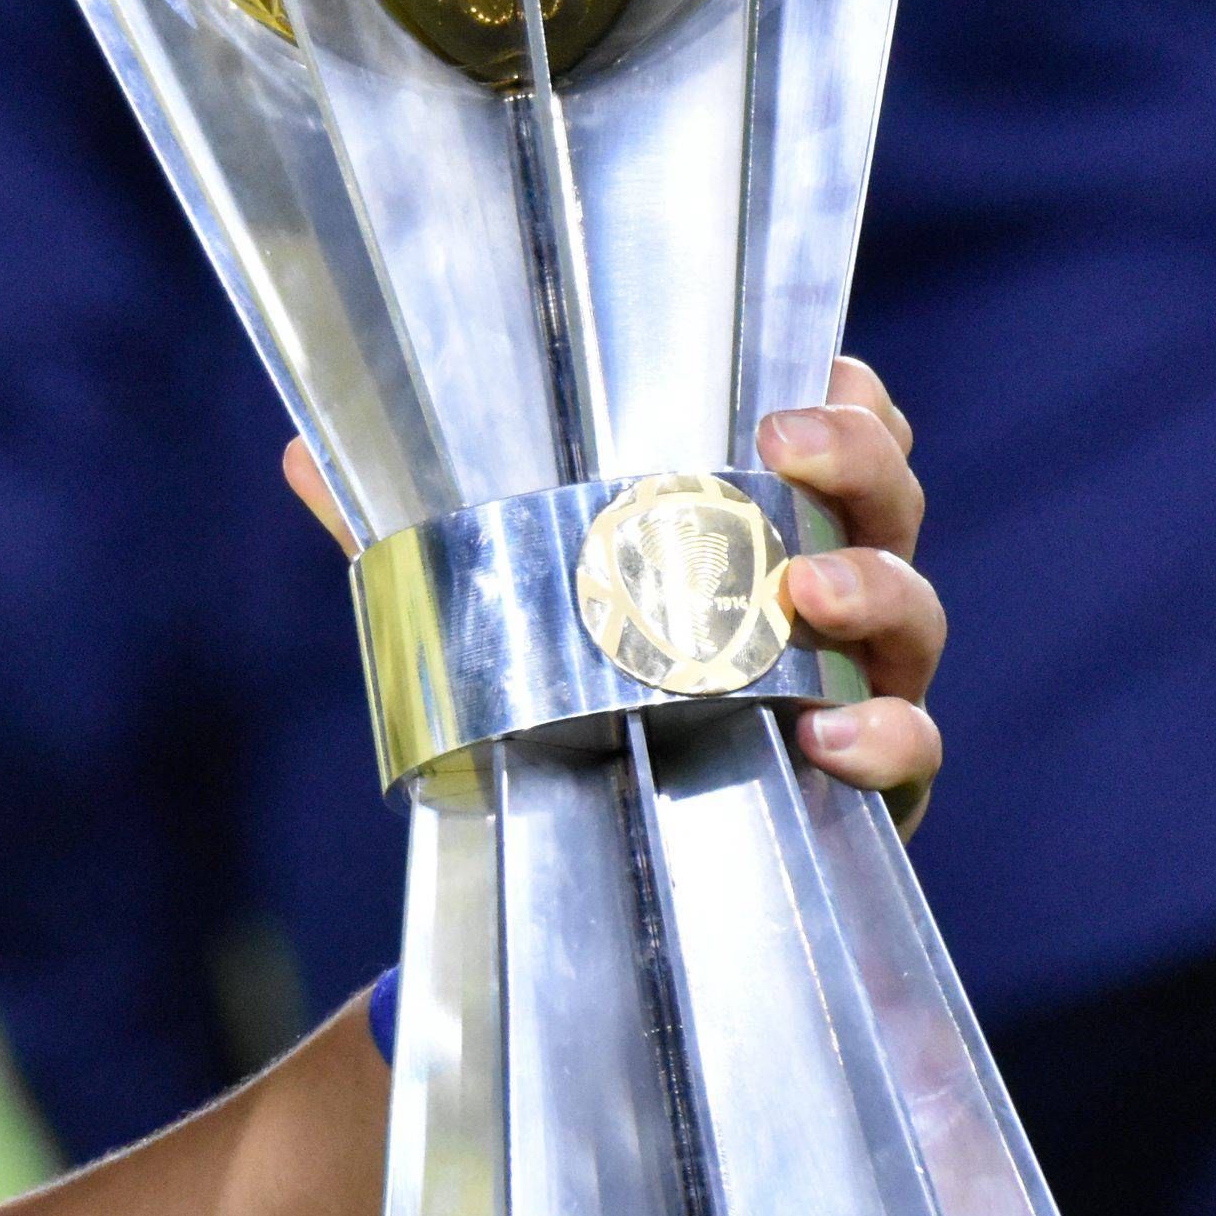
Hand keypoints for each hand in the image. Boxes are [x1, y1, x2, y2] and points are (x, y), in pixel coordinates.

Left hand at [276, 354, 942, 809]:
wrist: (604, 844)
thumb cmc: (576, 687)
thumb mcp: (494, 599)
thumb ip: (415, 529)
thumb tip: (301, 453)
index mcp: (758, 526)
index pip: (837, 438)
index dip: (844, 397)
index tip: (813, 370)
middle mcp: (826, 593)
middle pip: (888, 502)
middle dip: (859, 460)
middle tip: (786, 442)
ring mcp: (860, 684)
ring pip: (914, 615)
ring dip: (873, 588)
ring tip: (806, 586)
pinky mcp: (869, 785)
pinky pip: (908, 752)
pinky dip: (885, 737)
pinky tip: (828, 733)